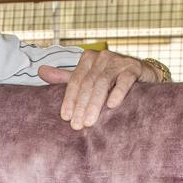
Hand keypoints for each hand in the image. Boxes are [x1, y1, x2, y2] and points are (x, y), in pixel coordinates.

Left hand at [38, 51, 158, 129]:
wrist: (142, 74)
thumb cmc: (111, 79)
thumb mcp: (87, 77)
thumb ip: (65, 77)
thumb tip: (40, 71)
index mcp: (88, 58)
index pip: (75, 80)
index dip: (69, 99)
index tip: (65, 118)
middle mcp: (102, 57)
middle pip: (88, 83)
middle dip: (81, 106)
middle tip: (77, 125)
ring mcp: (119, 61)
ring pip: (103, 82)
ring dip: (95, 103)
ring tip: (90, 121)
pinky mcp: (134, 68)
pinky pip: (125, 80)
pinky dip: (118, 92)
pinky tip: (112, 105)